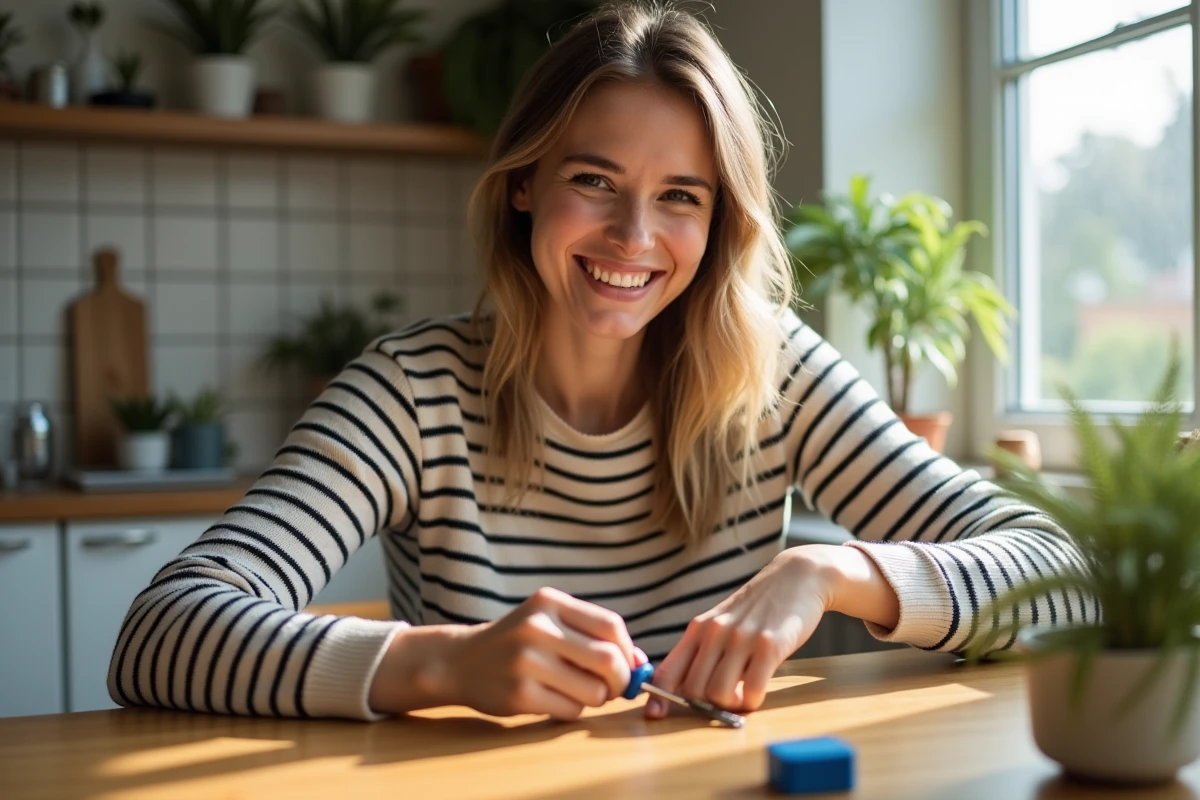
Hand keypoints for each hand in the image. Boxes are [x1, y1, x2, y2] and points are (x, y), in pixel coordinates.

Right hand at [447, 587, 643, 720]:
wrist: (461, 660)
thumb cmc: (518, 642)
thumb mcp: (549, 622)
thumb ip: (591, 635)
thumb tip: (640, 663)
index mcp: (550, 603)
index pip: (611, 625)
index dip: (628, 650)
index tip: (627, 665)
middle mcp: (538, 628)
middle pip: (608, 660)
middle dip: (619, 680)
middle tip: (611, 688)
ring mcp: (527, 661)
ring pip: (593, 691)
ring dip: (594, 698)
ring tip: (574, 690)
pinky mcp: (519, 694)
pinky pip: (571, 710)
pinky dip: (571, 710)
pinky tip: (551, 699)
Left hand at [645, 544, 897, 718]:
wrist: (798, 577)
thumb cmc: (759, 609)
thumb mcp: (723, 623)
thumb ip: (705, 651)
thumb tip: (687, 690)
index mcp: (698, 628)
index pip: (666, 670)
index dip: (659, 697)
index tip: (657, 715)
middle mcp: (714, 632)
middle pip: (691, 690)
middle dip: (705, 705)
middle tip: (725, 699)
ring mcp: (740, 637)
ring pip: (717, 694)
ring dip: (730, 705)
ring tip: (743, 694)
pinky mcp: (769, 644)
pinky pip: (751, 690)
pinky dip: (752, 701)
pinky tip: (758, 690)